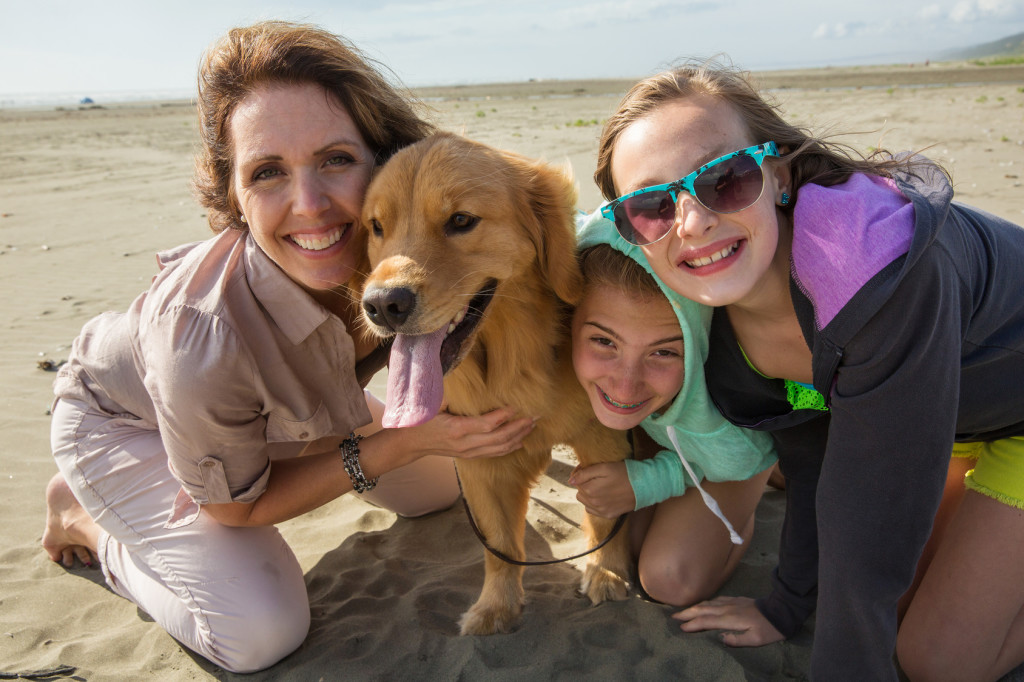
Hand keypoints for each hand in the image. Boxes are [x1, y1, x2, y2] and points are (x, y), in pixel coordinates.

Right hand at [399, 406, 534, 461]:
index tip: (517, 406)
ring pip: (500, 448)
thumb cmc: (420, 419)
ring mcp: (468, 452)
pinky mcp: (470, 456)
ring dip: (518, 437)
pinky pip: (495, 453)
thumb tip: (462, 373)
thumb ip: (448, 393)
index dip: (503, 416)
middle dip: (519, 427)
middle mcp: (465, 444)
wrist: (410, 443)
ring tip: (533, 425)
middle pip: (498, 438)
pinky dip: (510, 447)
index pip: (486, 425)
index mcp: (456, 429)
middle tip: (535, 415)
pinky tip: (521, 439)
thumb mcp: (430, 404)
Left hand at [568, 461, 634, 517]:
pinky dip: (595, 503)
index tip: (588, 468)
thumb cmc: (624, 473)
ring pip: (585, 502)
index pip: (576, 481)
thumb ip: (585, 473)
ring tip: (600, 486)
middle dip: (584, 483)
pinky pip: (593, 510)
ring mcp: (601, 511)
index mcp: (590, 490)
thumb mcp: (604, 467)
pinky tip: (603, 496)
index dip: (580, 473)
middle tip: (595, 476)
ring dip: (588, 494)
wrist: (644, 486)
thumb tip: (570, 481)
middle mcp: (593, 503)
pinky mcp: (608, 515)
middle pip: (580, 491)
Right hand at [672, 596, 783, 646]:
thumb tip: (720, 639)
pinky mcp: (735, 599)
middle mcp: (727, 608)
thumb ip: (737, 640)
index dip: (693, 624)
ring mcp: (731, 602)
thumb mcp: (756, 640)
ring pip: (708, 603)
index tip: (681, 628)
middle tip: (673, 617)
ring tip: (683, 611)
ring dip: (694, 607)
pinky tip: (703, 604)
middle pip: (703, 609)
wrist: (780, 611)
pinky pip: (715, 600)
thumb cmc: (768, 629)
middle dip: (687, 613)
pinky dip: (705, 602)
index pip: (706, 621)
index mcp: (730, 619)